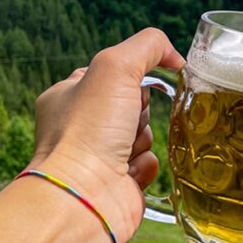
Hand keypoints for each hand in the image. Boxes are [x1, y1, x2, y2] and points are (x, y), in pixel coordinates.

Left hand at [30, 28, 183, 242]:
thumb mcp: (115, 66)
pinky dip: (145, 165)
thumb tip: (175, 57)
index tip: (136, 86)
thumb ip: (148, 46)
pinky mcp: (118, 184)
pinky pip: (148, 163)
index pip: (110, 75)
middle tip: (128, 120)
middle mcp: (79, 127)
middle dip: (139, 111)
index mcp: (67, 97)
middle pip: (133, 105)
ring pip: (144, 134)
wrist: (84, 196)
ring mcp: (98, 157)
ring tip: (125, 151)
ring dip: (143, 139)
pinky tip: (130, 170)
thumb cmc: (89, 129)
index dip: (131, 77)